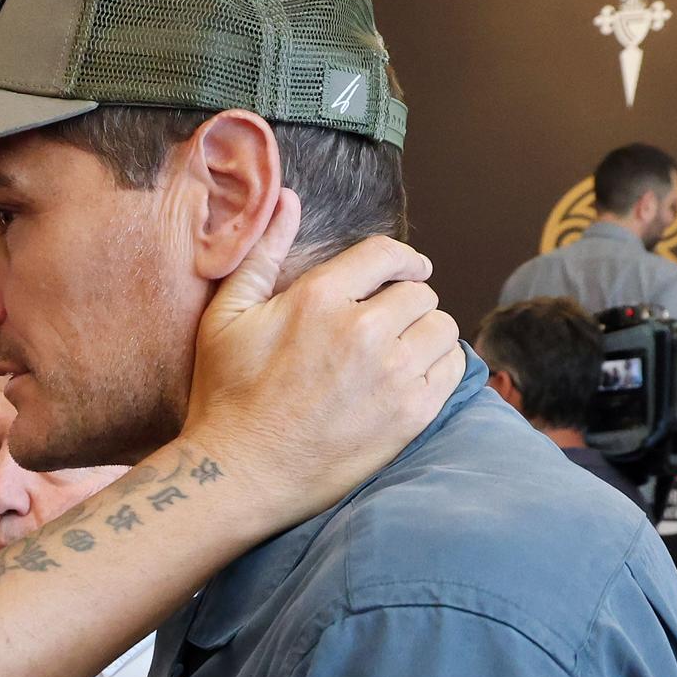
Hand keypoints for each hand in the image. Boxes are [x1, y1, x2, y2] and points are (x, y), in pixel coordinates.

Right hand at [182, 189, 464, 532]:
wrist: (239, 476)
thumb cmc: (225, 397)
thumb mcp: (225, 318)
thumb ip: (261, 255)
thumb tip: (290, 200)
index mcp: (318, 299)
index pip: (387, 255)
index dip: (401, 261)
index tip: (406, 272)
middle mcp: (362, 330)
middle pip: (419, 292)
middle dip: (407, 302)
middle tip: (389, 323)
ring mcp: (391, 374)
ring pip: (440, 327)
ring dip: (425, 334)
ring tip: (401, 351)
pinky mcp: (410, 415)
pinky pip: (451, 369)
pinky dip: (438, 367)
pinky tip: (411, 378)